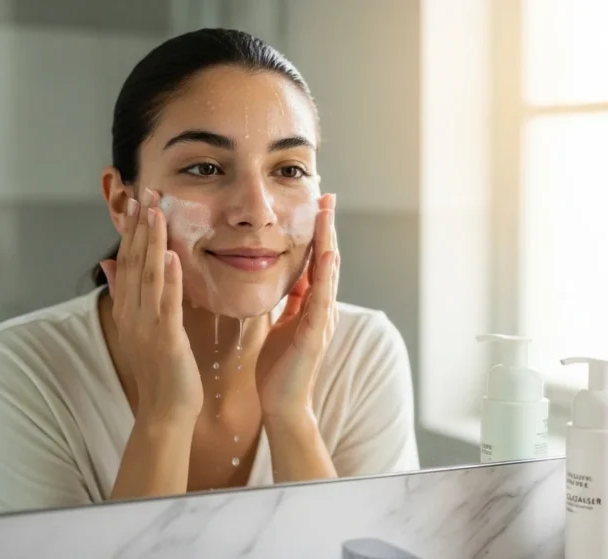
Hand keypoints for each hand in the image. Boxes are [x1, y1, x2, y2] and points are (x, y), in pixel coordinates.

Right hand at [99, 188, 202, 423]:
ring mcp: (147, 325)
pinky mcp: (166, 338)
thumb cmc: (160, 370)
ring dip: (151, 243)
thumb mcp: (141, 327)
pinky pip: (167, 303)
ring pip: (148, 276)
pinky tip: (172, 256)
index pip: (127, 262)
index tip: (135, 202)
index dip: (130, 231)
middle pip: (133, 263)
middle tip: (143, 194)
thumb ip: (126, 294)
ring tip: (155, 213)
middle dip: (138, 228)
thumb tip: (109, 264)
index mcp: (128, 310)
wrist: (165, 409)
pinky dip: (169, 278)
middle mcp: (133, 313)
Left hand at [256, 193, 338, 421]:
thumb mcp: (281, 326)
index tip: (316, 205)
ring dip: (328, 242)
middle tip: (328, 196)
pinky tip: (328, 256)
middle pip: (327, 260)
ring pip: (328, 273)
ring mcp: (322, 320)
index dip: (317, 233)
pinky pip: (322, 300)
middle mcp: (322, 308)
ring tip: (328, 215)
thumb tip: (286, 281)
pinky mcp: (315, 334)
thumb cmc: (279, 368)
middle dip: (327, 228)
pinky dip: (327, 276)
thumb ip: (288, 304)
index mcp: (311, 305)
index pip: (315, 262)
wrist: (282, 403)